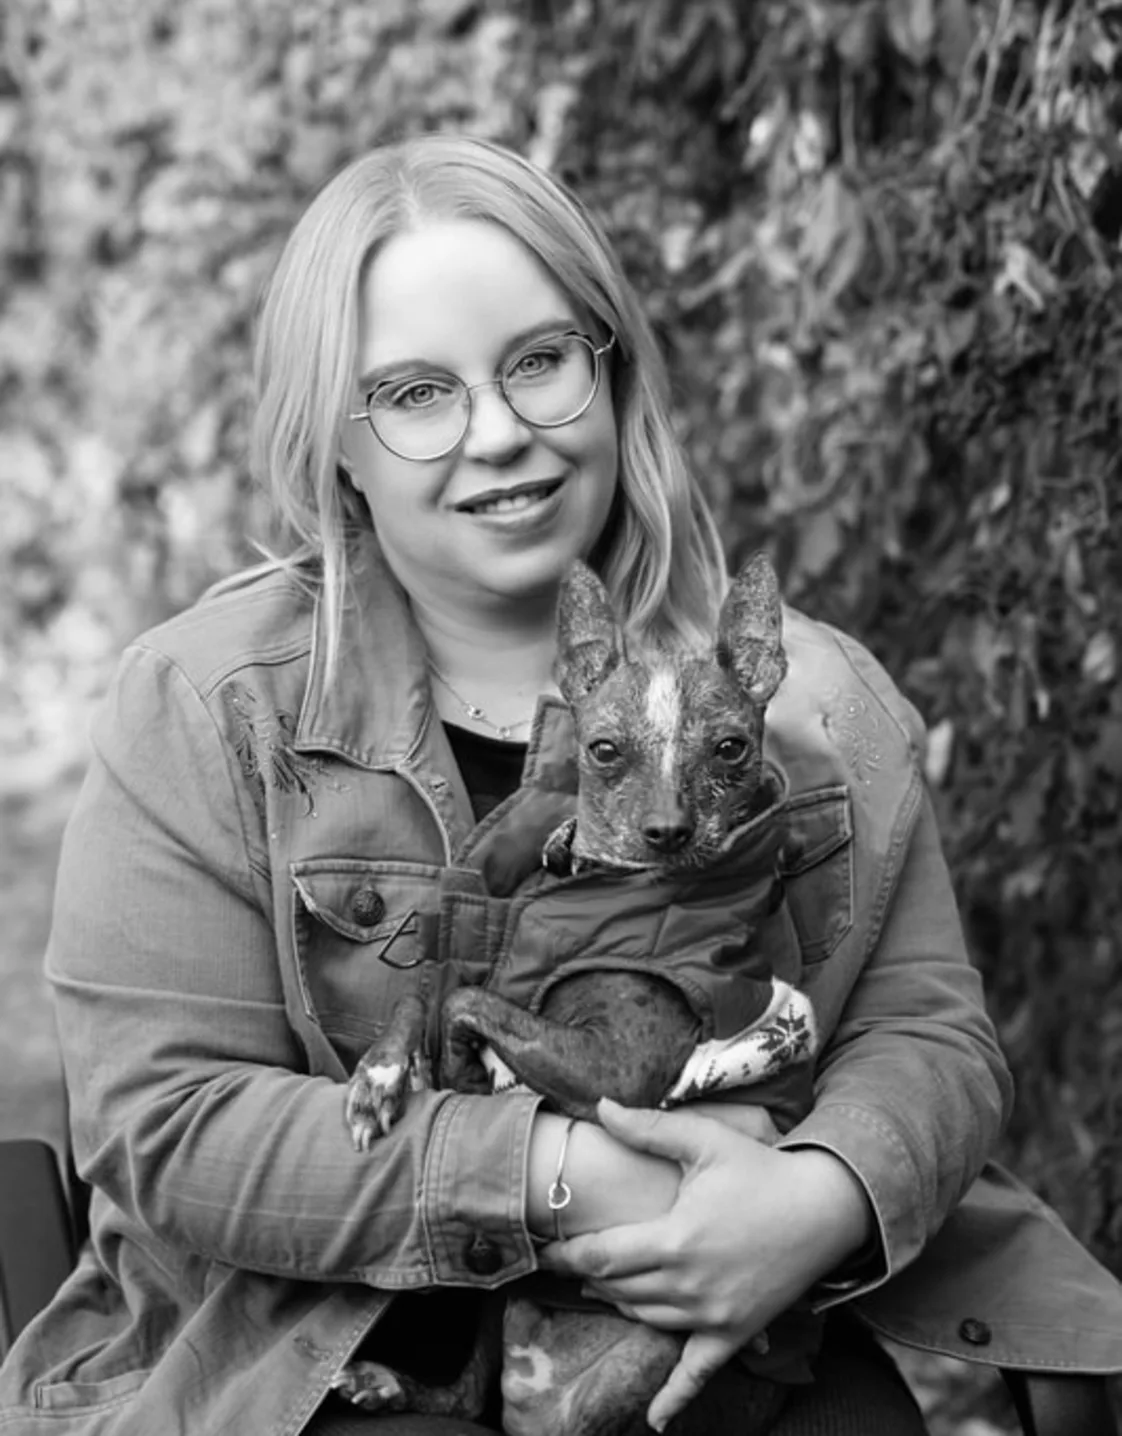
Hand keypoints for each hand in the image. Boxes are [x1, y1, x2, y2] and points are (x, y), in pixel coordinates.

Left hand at [539, 1098, 872, 1431]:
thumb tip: (600, 1107)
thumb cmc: (761, 1168)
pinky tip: (655, 1423)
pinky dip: (674, 1400)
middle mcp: (688, 1284)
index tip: (544, 1249)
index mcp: (675, 1239)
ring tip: (599, 1287)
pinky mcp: (735, 1332)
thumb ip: (648, 1128)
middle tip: (568, 1263)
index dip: (568, 1255)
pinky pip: (698, 1373)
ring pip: (645, 1318)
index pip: (602, 1256)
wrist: (824, 1208)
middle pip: (617, 1288)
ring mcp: (712, 1315)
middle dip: (588, 1276)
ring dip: (618, 1303)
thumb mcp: (704, 1140)